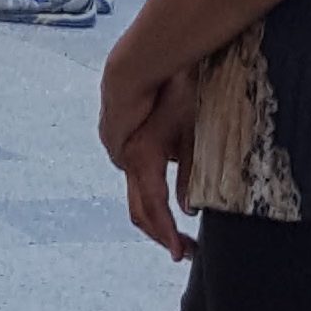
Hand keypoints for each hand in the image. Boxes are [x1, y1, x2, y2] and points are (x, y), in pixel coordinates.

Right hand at [104, 71, 197, 256]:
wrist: (143, 57)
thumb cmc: (172, 88)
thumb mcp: (190, 129)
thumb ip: (189, 171)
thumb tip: (188, 210)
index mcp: (141, 158)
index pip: (153, 209)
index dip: (167, 235)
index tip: (180, 254)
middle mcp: (125, 157)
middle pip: (139, 209)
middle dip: (161, 232)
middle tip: (184, 248)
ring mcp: (119, 147)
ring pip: (135, 192)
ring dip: (155, 212)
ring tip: (178, 225)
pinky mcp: (121, 137)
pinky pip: (135, 172)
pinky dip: (150, 189)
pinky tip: (167, 187)